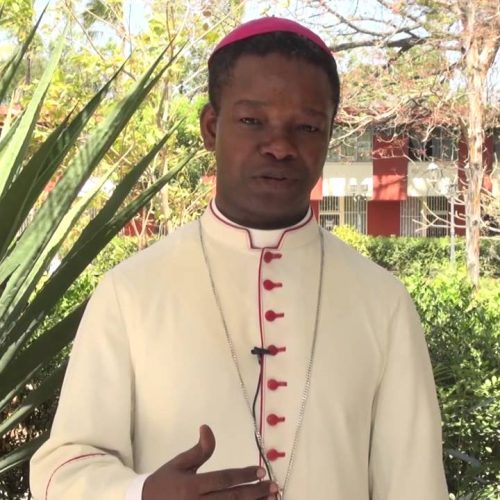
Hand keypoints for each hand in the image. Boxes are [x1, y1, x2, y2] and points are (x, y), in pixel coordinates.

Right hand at [142, 424, 278, 498]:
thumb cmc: (164, 483)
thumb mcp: (180, 463)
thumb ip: (199, 450)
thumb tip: (207, 428)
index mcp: (192, 486)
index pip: (223, 480)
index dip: (243, 475)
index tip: (260, 471)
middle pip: (232, 499)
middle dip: (255, 493)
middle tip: (273, 486)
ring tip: (271, 499)